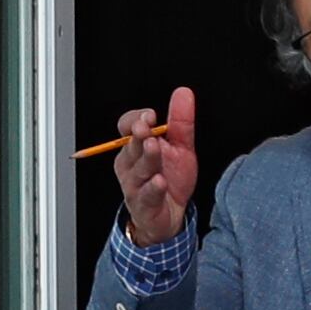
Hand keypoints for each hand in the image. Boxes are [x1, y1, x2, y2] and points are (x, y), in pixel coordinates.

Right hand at [115, 85, 198, 244]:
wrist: (169, 216)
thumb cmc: (170, 179)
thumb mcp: (181, 147)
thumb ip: (181, 122)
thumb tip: (183, 93)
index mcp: (136, 146)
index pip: (126, 126)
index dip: (134, 119)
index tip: (150, 115)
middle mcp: (131, 164)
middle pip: (130, 145)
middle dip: (138, 136)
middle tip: (147, 128)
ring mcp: (135, 185)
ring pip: (138, 169)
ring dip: (147, 158)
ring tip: (154, 147)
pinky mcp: (144, 205)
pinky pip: (146, 195)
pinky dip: (153, 187)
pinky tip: (159, 181)